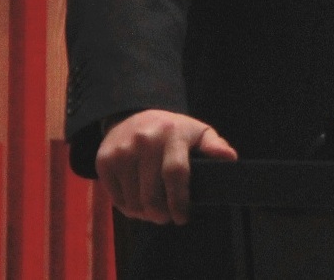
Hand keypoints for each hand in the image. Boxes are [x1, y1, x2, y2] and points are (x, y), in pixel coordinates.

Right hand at [95, 109, 237, 224]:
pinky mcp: (104, 161)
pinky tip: (138, 203)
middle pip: (152, 194)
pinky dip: (128, 208)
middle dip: (161, 214)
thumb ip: (214, 145)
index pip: (175, 174)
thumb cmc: (172, 131)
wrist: (132, 116)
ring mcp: (122, 151)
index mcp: (171, 134)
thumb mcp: (197, 132)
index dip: (179, 201)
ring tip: (154, 211)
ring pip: (133, 201)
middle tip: (167, 218)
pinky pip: (116, 199)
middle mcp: (144, 141)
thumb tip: (230, 158)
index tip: (182, 218)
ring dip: (145, 214)